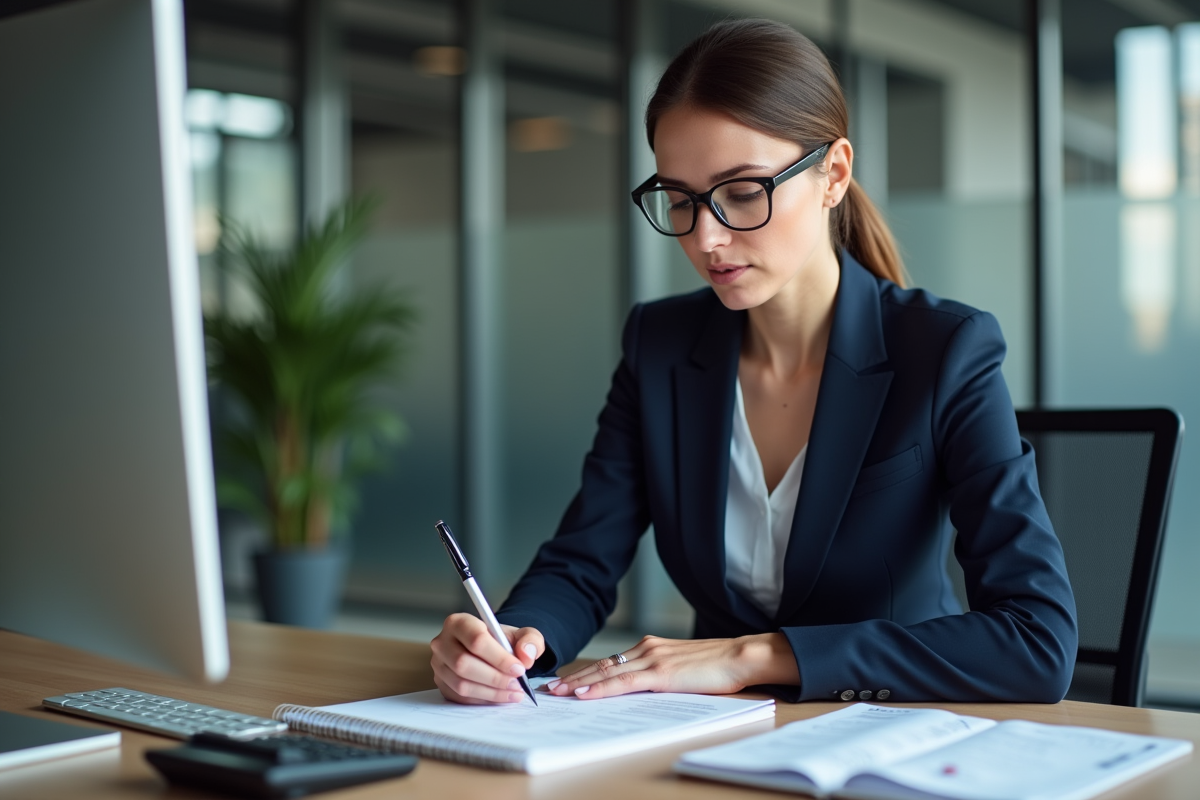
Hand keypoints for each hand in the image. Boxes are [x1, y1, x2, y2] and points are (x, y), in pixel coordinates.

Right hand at [430, 612, 544, 704]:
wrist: (490, 651)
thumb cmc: (502, 641)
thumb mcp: (521, 634)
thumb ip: (530, 640)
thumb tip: (526, 656)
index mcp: (459, 622)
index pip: (476, 640)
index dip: (499, 657)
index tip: (519, 668)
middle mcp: (442, 642)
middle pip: (464, 664)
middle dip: (495, 678)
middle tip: (517, 684)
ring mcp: (439, 665)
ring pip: (461, 684)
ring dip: (491, 692)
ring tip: (513, 692)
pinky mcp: (442, 684)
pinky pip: (460, 697)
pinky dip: (483, 699)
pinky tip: (500, 696)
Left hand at [547, 633, 796, 699]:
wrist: (742, 656)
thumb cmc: (719, 666)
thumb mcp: (683, 668)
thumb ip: (661, 674)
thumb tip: (642, 690)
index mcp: (652, 646)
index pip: (611, 661)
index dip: (587, 671)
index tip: (566, 681)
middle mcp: (647, 648)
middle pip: (602, 664)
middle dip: (574, 677)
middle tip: (551, 688)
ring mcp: (653, 658)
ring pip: (607, 672)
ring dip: (579, 683)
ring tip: (558, 693)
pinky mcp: (661, 673)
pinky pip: (624, 682)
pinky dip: (601, 688)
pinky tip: (584, 693)